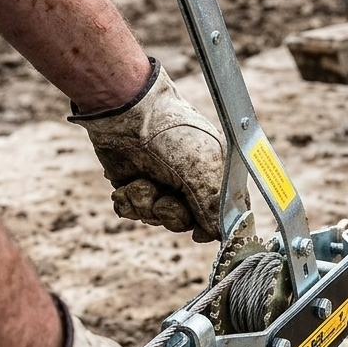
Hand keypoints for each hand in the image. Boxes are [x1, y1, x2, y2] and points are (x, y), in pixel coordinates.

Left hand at [70, 59, 223, 241]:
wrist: (127, 111)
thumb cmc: (171, 133)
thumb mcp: (201, 170)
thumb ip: (212, 206)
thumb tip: (221, 235)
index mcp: (214, 175)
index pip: (222, 212)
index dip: (211, 227)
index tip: (197, 233)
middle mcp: (188, 181)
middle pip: (185, 222)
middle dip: (171, 215)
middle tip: (162, 200)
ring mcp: (160, 182)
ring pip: (156, 218)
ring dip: (146, 205)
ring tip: (140, 184)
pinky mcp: (133, 182)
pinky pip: (132, 210)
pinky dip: (128, 202)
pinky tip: (126, 187)